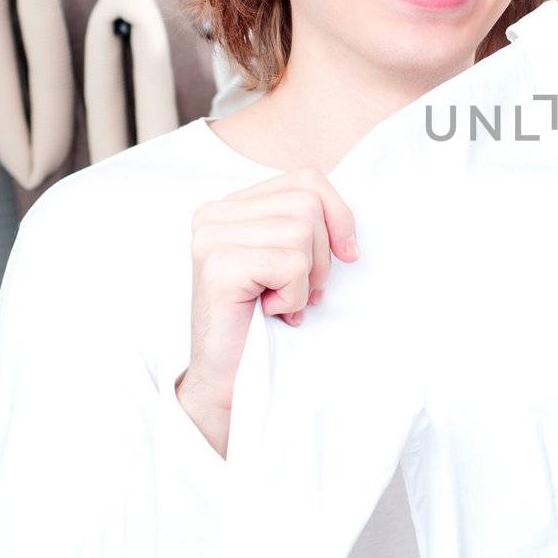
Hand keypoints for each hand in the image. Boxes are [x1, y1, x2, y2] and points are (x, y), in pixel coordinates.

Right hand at [175, 167, 358, 454]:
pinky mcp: (219, 266)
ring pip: (302, 231)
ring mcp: (211, 237)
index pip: (306, 179)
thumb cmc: (262, 320)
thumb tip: (346, 221)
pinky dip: (293, 295)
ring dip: (305, 278)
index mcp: (229, 206)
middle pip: (308, 202)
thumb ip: (304, 225)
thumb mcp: (288, 261)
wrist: (228, 379)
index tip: (346, 254)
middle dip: (321, 253)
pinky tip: (270, 312)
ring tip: (280, 301)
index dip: (338, 215)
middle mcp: (212, 214)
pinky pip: (290, 263)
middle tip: (299, 290)